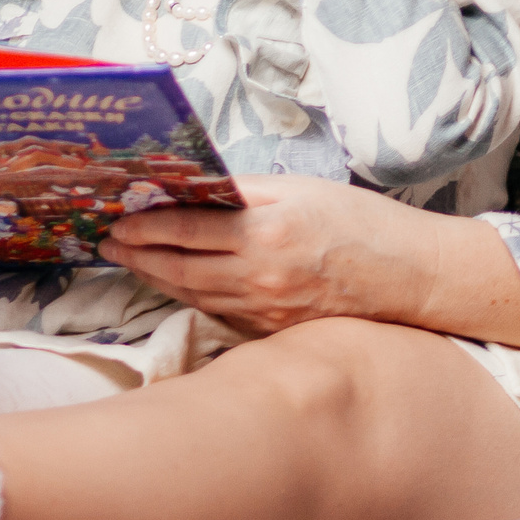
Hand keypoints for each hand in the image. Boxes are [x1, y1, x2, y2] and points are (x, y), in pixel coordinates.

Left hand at [98, 173, 519, 344]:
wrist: (412, 276)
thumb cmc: (360, 223)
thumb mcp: (302, 189)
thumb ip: (245, 192)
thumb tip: (193, 188)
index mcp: (266, 232)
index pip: (185, 229)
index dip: (144, 225)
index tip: (116, 218)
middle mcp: (261, 277)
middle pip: (179, 269)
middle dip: (138, 255)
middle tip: (108, 242)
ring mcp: (266, 311)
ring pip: (194, 295)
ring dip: (157, 278)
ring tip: (132, 261)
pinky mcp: (275, 331)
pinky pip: (221, 313)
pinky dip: (192, 297)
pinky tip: (177, 284)